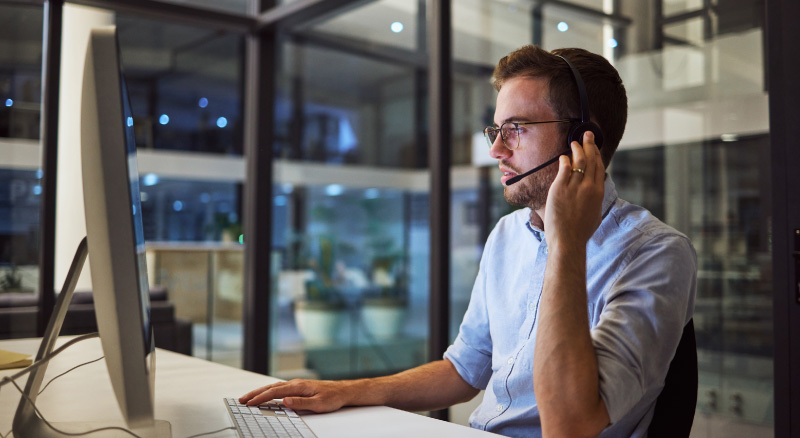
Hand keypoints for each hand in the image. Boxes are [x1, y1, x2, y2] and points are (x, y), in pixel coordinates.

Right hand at [239, 379, 350, 412]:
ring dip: (260, 392)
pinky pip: (279, 388)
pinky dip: (268, 391)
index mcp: (298, 386)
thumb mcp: (318, 403)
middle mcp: (295, 383)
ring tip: (248, 397)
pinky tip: (265, 394)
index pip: (275, 392)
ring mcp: (296, 384)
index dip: (261, 398)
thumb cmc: (332, 397)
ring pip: (274, 387)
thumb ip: (300, 403)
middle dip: (255, 393)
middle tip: (241, 400)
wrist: (342, 391)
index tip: (249, 403)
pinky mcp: (298, 387)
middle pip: (270, 387)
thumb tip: (284, 401)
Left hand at [544, 131, 604, 250]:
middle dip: (590, 145)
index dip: (596, 153)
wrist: (568, 240)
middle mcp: (588, 187)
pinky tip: (563, 156)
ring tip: (574, 142)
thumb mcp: (595, 214)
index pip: (599, 167)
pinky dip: (564, 160)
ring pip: (579, 161)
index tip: (594, 145)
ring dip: (577, 149)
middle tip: (587, 134)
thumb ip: (595, 199)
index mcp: (598, 192)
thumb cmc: (580, 232)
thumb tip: (594, 190)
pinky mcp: (560, 188)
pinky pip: (564, 168)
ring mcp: (575, 187)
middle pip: (591, 160)